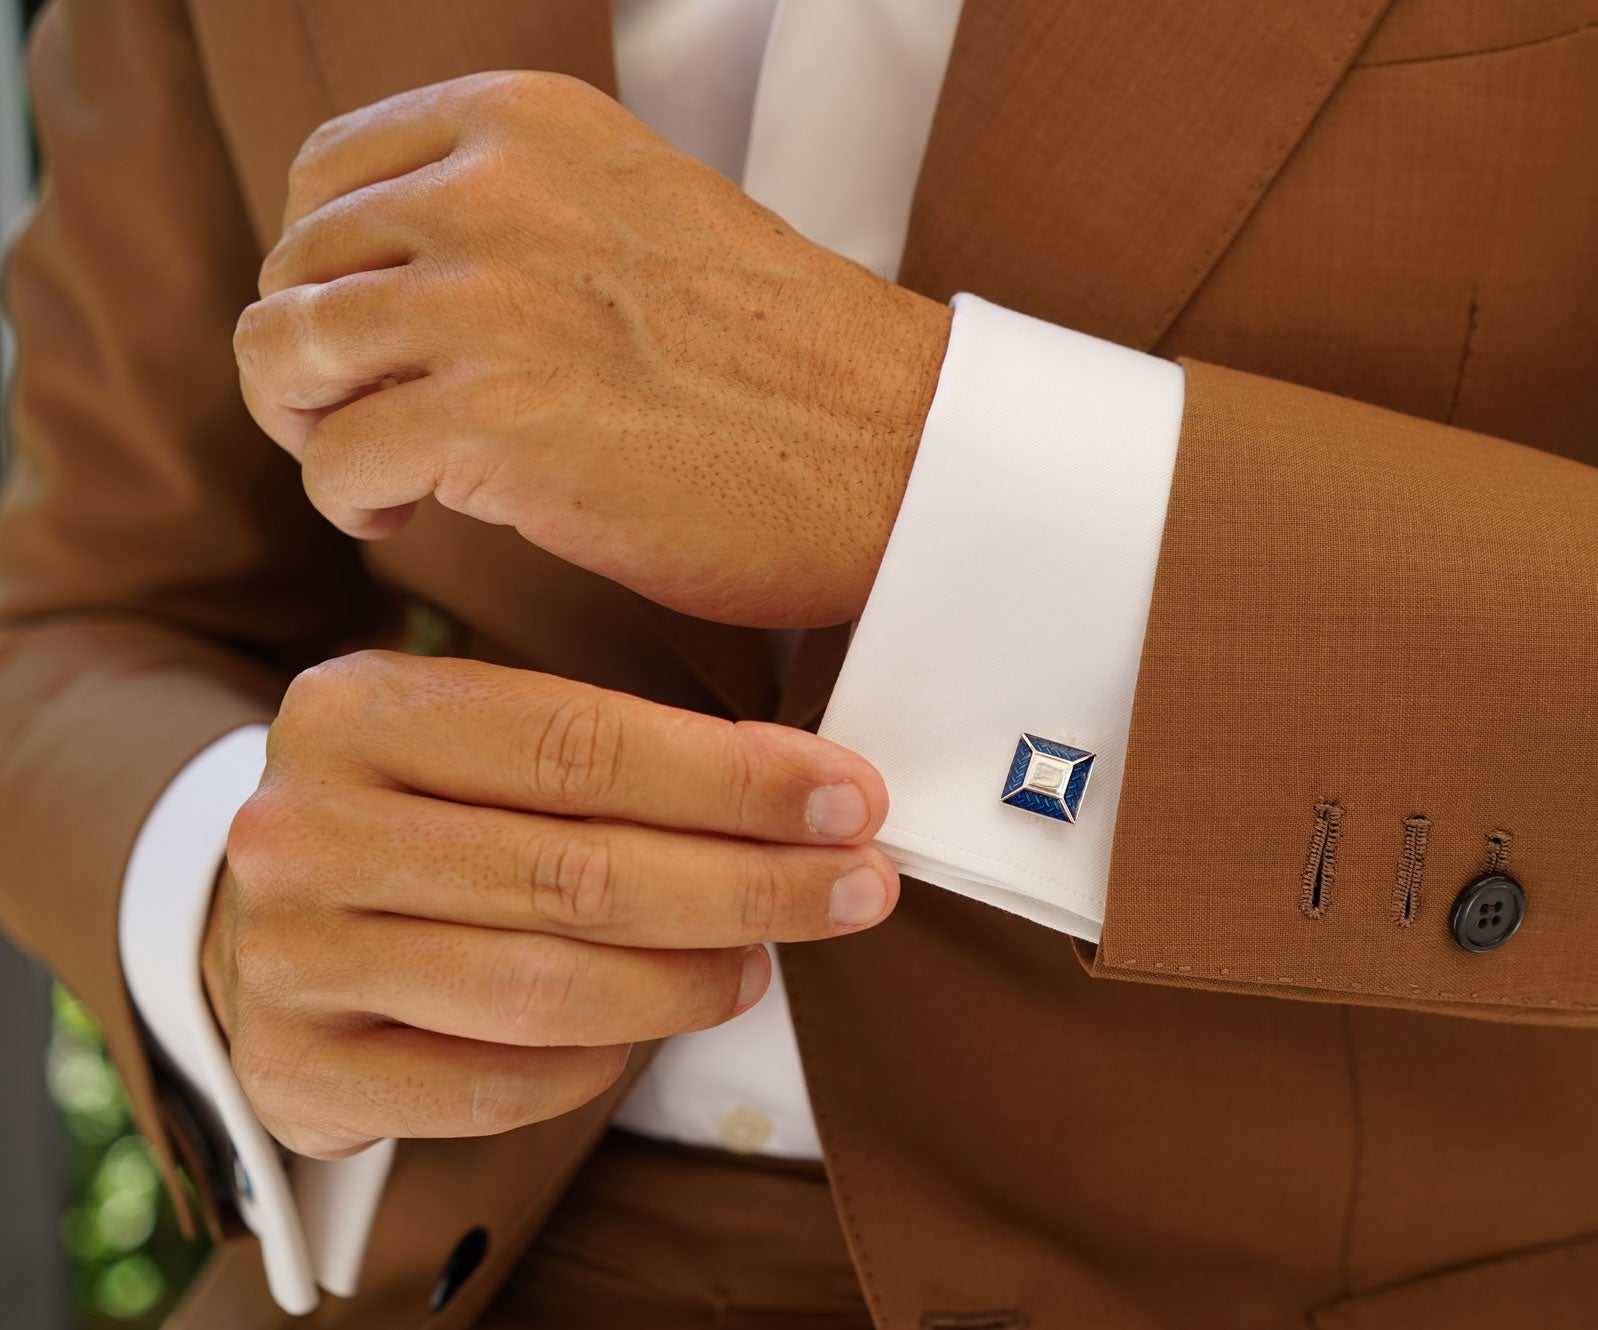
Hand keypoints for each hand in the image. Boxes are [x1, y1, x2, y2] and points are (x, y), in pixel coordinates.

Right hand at [202, 651, 897, 1158]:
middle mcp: (305, 828)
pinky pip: (496, 1086)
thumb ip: (614, 749)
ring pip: (546, 988)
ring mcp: (289, 956)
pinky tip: (650, 1030)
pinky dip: (598, 1065)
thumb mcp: (479, 734)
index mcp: (360, 707)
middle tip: (858, 888)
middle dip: (751, 885)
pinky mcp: (298, 1070)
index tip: (851, 800)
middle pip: (579, 872)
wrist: (263, 916)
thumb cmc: (425, 812)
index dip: (736, 780)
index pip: (582, 744)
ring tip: (763, 962)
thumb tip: (812, 792)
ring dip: (690, 983)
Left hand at [235, 70, 952, 627]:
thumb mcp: (635, 213)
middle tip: (380, 424)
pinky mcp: (492, 422)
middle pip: (293, 269)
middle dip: (318, 362)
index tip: (379, 339)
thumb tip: (382, 277)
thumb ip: (513, 212)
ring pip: (283, 355)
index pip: (326, 174)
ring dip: (312, 428)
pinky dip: (353, 505)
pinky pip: (333, 465)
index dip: (328, 270)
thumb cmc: (784, 361)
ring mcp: (488, 302)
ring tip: (382, 473)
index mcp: (528, 122)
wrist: (894, 453)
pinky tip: (412, 519)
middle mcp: (492, 190)